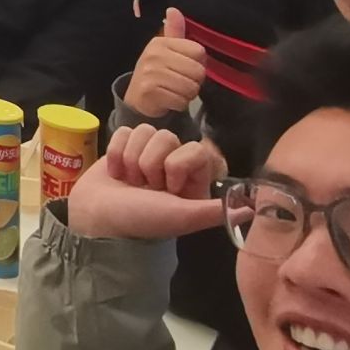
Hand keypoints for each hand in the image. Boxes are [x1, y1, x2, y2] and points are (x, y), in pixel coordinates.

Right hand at [69, 125, 225, 241]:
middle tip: (144, 187)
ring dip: (130, 159)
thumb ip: (215, 210)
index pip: (193, 149)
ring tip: (128, 182)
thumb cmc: (140, 219)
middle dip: (149, 163)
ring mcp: (146, 154)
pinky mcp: (123, 147)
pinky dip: (115, 152)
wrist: (96, 217)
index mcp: (190, 179)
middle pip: (166, 137)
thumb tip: (253, 208)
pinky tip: (115, 173)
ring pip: (144, 131)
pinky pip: (124, 131)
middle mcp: (171, 164)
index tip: (168, 189)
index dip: (175, 166)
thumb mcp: (182, 216)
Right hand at [123, 8, 207, 119]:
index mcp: (161, 42)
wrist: (137, 97)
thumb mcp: (166, 50)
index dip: (198, 63)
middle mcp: (154, 55)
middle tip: (180, 82)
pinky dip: (179, 104)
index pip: (199, 51)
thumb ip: (174, 31)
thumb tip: (173, 9)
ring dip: (188, 95)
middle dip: (194, 82)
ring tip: (176, 91)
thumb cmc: (157, 71)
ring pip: (191, 88)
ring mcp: (150, 73)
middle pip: (198, 71)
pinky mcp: (150, 91)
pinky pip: (181, 101)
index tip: (185, 68)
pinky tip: (169, 100)